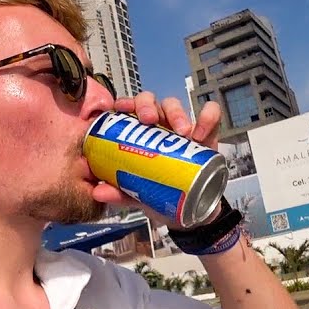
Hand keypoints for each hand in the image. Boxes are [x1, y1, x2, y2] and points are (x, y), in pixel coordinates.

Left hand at [90, 92, 222, 222]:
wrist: (192, 207)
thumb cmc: (161, 193)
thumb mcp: (139, 195)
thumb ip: (120, 193)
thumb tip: (98, 192)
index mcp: (138, 133)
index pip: (128, 109)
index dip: (124, 103)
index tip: (121, 109)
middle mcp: (157, 125)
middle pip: (149, 101)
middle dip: (147, 105)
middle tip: (149, 120)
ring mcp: (181, 126)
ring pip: (174, 105)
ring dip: (176, 113)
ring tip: (182, 132)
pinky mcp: (206, 133)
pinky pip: (209, 115)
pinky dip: (207, 119)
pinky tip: (202, 135)